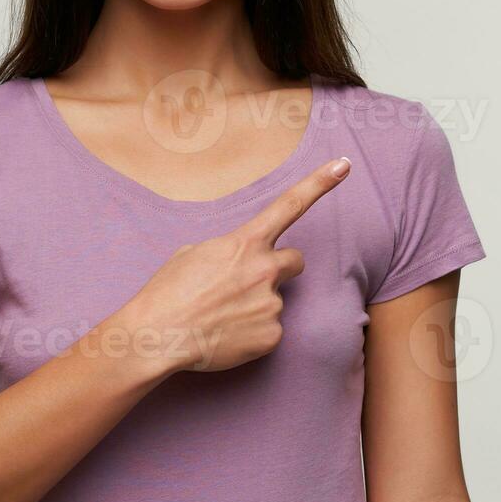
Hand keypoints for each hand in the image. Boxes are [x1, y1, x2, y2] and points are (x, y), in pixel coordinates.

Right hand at [121, 156, 350, 373]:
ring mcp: (272, 303)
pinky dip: (253, 334)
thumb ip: (228, 250)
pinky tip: (227, 336)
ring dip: (256, 305)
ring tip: (222, 315)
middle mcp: (265, 269)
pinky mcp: (272, 335)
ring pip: (276, 300)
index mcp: (245, 243)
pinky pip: (270, 330)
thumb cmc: (168, 293)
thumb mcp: (193, 254)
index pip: (291, 205)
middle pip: (295, 261)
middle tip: (248, 284)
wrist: (156, 336)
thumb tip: (239, 262)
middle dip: (279, 269)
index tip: (344, 165)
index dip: (320, 183)